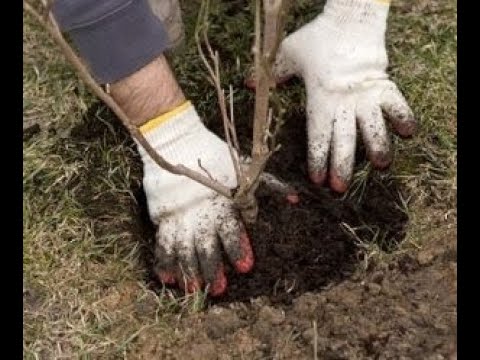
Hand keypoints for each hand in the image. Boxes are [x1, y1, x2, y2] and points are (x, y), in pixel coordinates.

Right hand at [137, 102, 253, 295]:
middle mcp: (200, 213)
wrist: (176, 143)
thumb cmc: (216, 156)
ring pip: (183, 249)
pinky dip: (163, 261)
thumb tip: (295, 199)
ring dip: (188, 271)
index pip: (231, 229)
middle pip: (206, 246)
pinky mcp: (162, 217)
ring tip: (192, 289)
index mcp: (221, 202)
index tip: (245, 267)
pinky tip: (167, 279)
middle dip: (213, 268)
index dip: (238, 248)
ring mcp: (179, 216)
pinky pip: (161, 242)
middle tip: (219, 289)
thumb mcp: (245, 168)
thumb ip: (270, 186)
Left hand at [272, 0, 415, 191]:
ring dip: (378, 146)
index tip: (316, 180)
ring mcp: (366, 94)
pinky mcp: (384, 85)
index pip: (317, 135)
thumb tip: (248, 85)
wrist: (350, 20)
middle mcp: (344, 101)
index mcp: (320, 98)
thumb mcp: (288, 54)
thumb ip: (270, 74)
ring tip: (382, 166)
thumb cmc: (317, 38)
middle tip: (340, 188)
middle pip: (344, 139)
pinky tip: (409, 134)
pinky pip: (397, 103)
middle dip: (342, 165)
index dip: (317, 159)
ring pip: (374, 126)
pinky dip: (404, 117)